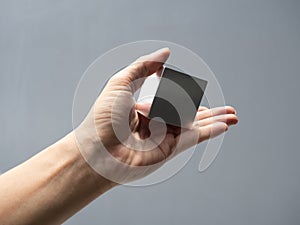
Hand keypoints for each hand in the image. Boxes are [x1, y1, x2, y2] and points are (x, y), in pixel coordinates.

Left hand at [74, 48, 237, 183]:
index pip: (171, 102)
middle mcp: (156, 126)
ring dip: (216, 121)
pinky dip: (211, 131)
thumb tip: (166, 53)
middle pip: (188, 116)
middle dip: (209, 113)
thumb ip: (144, 66)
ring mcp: (164, 139)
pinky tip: (226, 125)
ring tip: (234, 116)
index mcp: (144, 111)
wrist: (97, 149)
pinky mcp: (169, 151)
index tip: (195, 90)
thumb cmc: (104, 116)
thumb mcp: (121, 83)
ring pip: (194, 126)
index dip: (187, 97)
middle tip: (228, 109)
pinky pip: (193, 137)